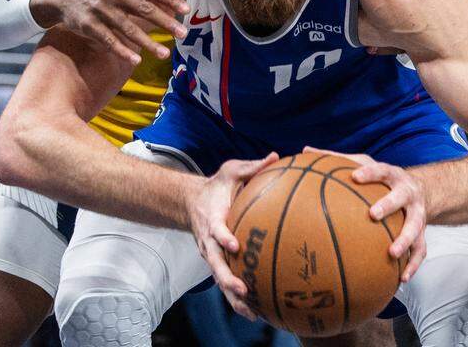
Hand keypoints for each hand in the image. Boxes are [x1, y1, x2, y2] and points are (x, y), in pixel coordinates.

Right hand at [30, 0, 188, 64]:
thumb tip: (170, 4)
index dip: (170, 0)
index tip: (187, 10)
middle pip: (144, 9)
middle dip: (165, 22)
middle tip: (183, 34)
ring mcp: (100, 9)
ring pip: (128, 28)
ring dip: (148, 42)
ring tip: (164, 54)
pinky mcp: (88, 25)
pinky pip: (108, 40)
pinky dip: (122, 51)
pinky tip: (136, 60)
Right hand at [186, 153, 278, 318]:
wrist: (192, 202)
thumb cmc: (217, 185)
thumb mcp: (231, 170)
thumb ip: (252, 166)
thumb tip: (275, 156)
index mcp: (212, 218)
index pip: (216, 230)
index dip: (224, 237)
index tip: (234, 245)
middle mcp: (209, 241)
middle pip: (215, 264)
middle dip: (227, 279)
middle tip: (242, 290)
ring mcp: (212, 255)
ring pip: (220, 279)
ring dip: (233, 297)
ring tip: (251, 312)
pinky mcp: (217, 263)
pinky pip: (226, 282)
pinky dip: (238, 299)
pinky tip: (257, 312)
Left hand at [302, 147, 426, 282]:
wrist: (418, 190)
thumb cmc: (382, 178)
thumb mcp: (364, 164)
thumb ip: (337, 159)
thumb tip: (305, 150)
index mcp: (392, 175)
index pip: (381, 170)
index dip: (369, 173)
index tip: (354, 176)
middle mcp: (408, 193)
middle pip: (402, 197)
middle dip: (389, 204)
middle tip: (374, 214)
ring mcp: (418, 213)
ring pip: (416, 227)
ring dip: (405, 240)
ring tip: (392, 253)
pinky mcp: (422, 233)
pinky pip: (420, 250)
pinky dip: (413, 265)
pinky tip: (402, 278)